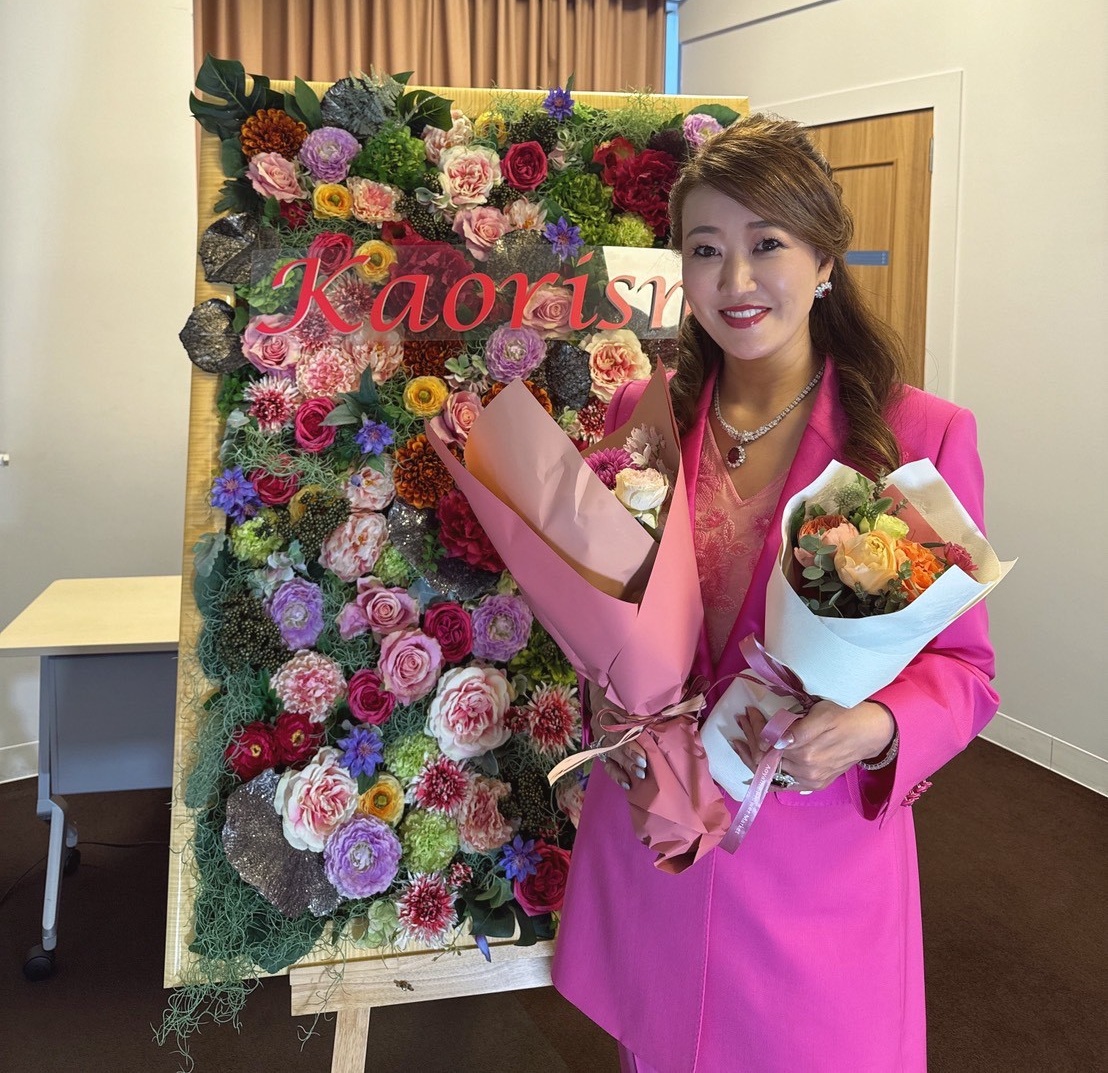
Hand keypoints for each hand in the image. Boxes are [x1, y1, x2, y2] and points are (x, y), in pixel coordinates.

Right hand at [588, 681, 646, 791]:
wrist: (602, 690)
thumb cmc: (622, 692)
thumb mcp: (631, 694)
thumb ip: (646, 704)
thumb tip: (669, 712)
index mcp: (609, 708)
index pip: (619, 728)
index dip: (630, 742)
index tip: (643, 753)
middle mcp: (602, 723)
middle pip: (615, 743)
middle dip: (629, 757)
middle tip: (644, 767)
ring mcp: (600, 736)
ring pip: (610, 754)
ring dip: (625, 766)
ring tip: (640, 775)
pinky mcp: (600, 746)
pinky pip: (606, 763)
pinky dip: (616, 774)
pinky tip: (627, 784)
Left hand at [732, 699, 895, 791]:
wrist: (872, 732)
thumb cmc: (846, 715)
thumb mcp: (821, 713)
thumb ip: (797, 729)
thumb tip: (774, 741)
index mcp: (806, 752)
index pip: (766, 743)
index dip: (755, 727)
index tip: (749, 712)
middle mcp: (806, 771)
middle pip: (765, 758)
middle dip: (750, 737)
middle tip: (743, 719)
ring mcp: (810, 781)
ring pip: (770, 770)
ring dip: (753, 753)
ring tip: (740, 738)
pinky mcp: (814, 784)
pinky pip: (783, 784)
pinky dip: (766, 777)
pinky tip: (752, 772)